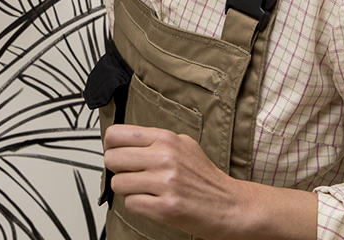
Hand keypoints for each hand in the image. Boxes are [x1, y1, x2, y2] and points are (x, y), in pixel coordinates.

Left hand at [103, 124, 316, 239]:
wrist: (231, 205)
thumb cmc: (205, 178)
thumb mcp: (183, 145)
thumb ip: (154, 141)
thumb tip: (122, 142)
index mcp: (166, 139)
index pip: (116, 135)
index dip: (112, 147)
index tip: (118, 154)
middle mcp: (165, 157)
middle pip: (112, 159)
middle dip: (117, 170)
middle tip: (131, 175)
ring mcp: (165, 183)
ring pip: (118, 184)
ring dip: (128, 190)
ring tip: (145, 190)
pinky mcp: (166, 208)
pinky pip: (131, 204)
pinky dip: (138, 205)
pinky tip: (153, 202)